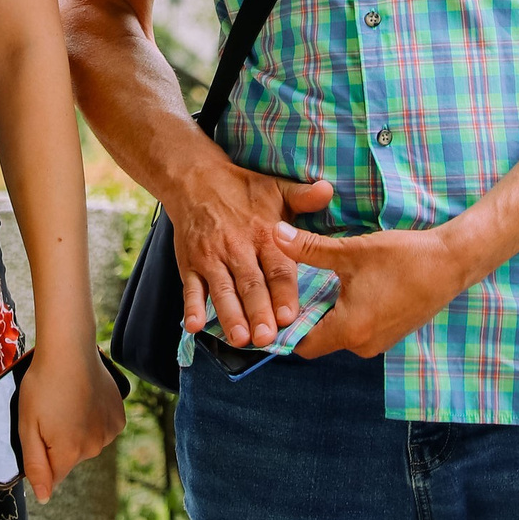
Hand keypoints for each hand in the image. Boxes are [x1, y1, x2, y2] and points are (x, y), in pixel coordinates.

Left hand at [14, 341, 125, 503]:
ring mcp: (108, 433)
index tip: (39, 429)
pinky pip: (102, 429)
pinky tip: (84, 398)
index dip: (41, 456)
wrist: (70, 349)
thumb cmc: (43, 383)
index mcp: (69, 453)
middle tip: (50, 410)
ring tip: (67, 401)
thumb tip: (44, 496)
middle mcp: (93, 448)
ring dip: (77, 429)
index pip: (53, 476)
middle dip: (58, 441)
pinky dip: (93, 419)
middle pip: (70, 458)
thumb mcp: (27, 425)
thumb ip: (35, 465)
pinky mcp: (118, 418)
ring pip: (87, 443)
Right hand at [164, 161, 333, 348]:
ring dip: (230, 315)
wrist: (194, 180)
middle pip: (250, 284)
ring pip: (223, 290)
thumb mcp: (276, 188)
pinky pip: (190, 287)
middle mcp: (238, 247)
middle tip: (267, 338)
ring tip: (240, 339)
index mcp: (265, 233)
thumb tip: (329, 190)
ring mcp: (212, 257)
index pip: (277, 267)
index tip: (289, 316)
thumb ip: (303, 196)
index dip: (283, 293)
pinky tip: (196, 326)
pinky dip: (192, 306)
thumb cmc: (242, 190)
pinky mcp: (190, 264)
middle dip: (258, 312)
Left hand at [275, 220, 477, 358]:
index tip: (273, 304)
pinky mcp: (390, 335)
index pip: (302, 344)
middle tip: (291, 288)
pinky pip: (356, 330)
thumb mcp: (351, 251)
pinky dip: (344, 313)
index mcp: (350, 330)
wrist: (451, 263)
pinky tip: (344, 287)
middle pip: (318, 340)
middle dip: (304, 316)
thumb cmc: (402, 257)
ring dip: (325, 313)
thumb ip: (309, 248)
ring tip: (316, 284)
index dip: (284, 327)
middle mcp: (362, 345)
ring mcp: (379, 343)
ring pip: (337, 334)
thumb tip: (275, 235)